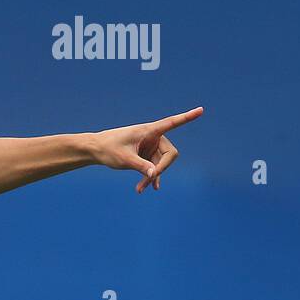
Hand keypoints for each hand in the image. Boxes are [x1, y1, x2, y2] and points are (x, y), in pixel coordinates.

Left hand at [89, 106, 203, 192]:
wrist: (97, 150)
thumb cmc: (109, 149)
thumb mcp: (124, 159)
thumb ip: (140, 166)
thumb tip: (155, 175)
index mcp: (149, 130)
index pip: (171, 123)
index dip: (187, 118)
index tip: (201, 110)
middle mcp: (153, 137)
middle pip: (169, 154)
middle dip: (161, 169)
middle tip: (149, 182)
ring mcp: (151, 146)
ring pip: (161, 164)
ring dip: (152, 177)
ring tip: (139, 189)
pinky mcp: (146, 155)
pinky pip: (155, 167)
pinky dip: (152, 177)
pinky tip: (152, 188)